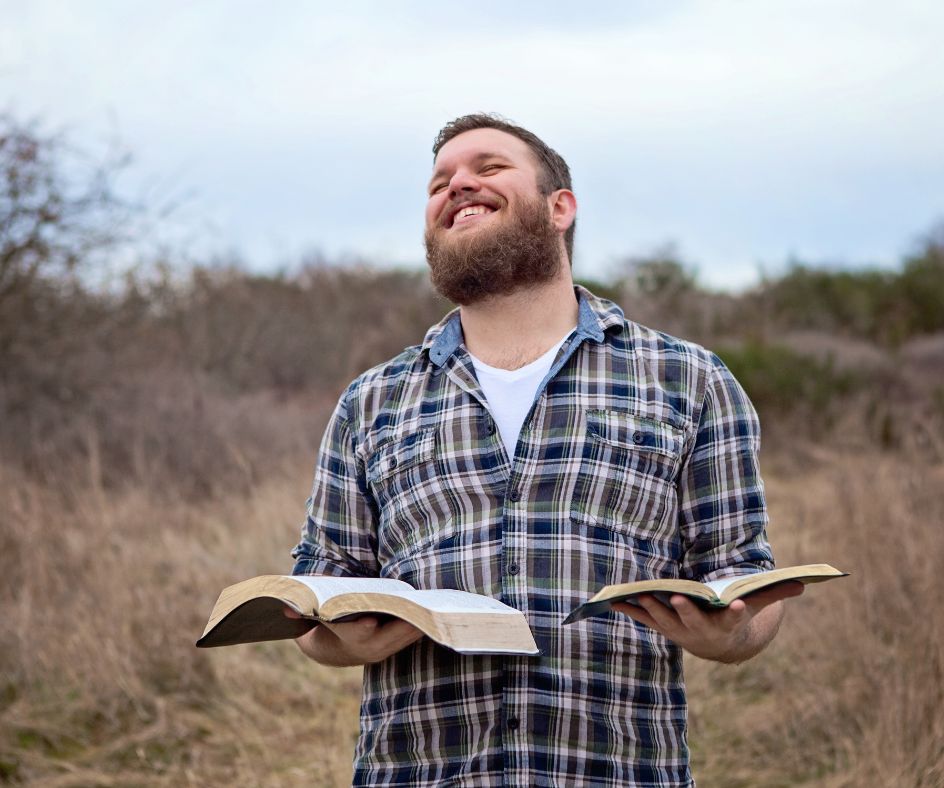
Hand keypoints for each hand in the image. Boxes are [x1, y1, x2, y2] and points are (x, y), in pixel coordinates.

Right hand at [284, 605, 422, 666]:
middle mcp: (366, 648)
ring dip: (416, 626)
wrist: (332, 650)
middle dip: (401, 624)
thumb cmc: (322, 621)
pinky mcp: (393, 648)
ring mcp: (382, 650)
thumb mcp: (310, 614)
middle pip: (387, 637)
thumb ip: (299, 610)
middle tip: (415, 609)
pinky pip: (409, 638)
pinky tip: (433, 614)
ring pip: (402, 639)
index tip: (367, 622)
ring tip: (431, 609)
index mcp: (345, 638)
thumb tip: (283, 608)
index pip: (353, 634)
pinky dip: (420, 627)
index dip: (359, 628)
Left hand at [612, 581, 804, 662]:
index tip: (735, 605)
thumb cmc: (737, 614)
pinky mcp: (664, 628)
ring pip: (665, 621)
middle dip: (685, 611)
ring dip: (653, 609)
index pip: (734, 618)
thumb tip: (806, 582)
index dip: (735, 612)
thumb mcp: (757, 604)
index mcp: (728, 623)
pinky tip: (615, 601)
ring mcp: (681, 631)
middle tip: (676, 598)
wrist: (719, 645)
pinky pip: (646, 620)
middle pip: (694, 621)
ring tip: (641, 594)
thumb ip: (776, 592)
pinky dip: (632, 611)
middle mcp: (704, 631)